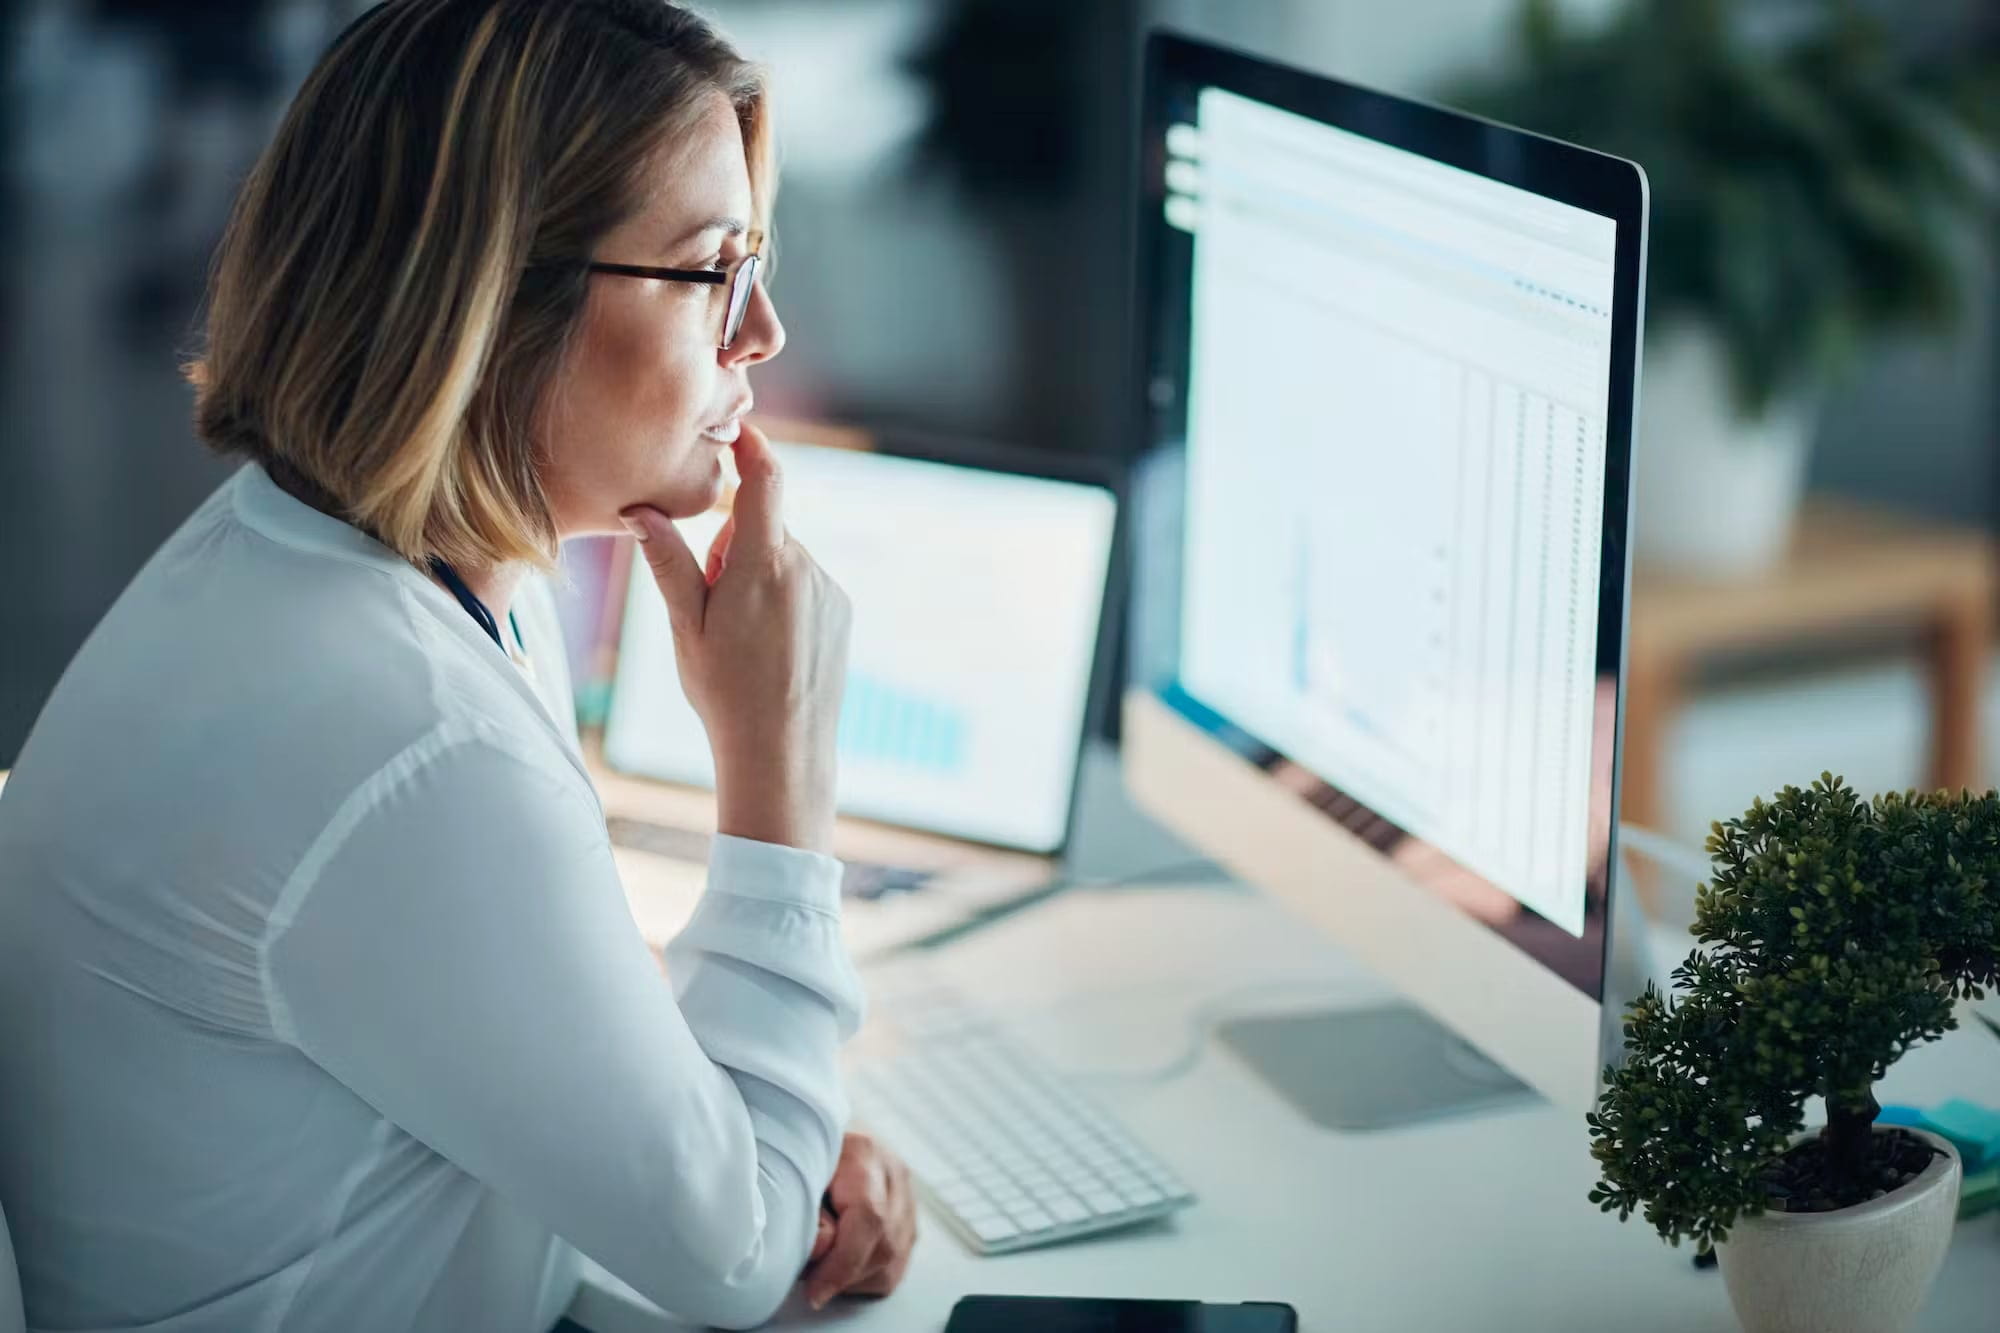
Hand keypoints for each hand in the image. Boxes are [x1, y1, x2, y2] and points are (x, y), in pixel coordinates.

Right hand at [621, 423, 849, 854]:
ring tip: (743, 640)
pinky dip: (782, 600)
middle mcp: (804, 567)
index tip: (737, 433)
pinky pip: (804, 586)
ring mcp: (828, 590)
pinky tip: (770, 650)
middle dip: (732, 550)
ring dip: (757, 579)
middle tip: (712, 606)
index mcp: (763, 563)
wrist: (782, 751)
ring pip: (782, 560)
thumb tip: (642, 510)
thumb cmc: (724, 690)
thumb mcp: (685, 625)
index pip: (765, 480)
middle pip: (761, 528)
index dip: (752, 448)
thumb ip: (668, 561)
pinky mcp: (841, 611)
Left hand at [802, 1131, 917, 1308]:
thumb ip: (805, 1211)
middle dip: (844, 1274)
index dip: (842, 1263)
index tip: (814, 1290)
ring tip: (821, 1266)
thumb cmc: (798, 1150)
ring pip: (893, 1260)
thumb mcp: (791, 1172)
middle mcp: (895, 1173)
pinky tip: (840, 1266)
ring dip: (854, 1278)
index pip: (869, 1218)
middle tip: (809, 1280)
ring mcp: (908, 1196)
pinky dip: (865, 1277)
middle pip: (885, 1244)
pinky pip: (895, 1265)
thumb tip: (821, 1249)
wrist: (818, 1130)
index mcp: (864, 1152)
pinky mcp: (909, 1217)